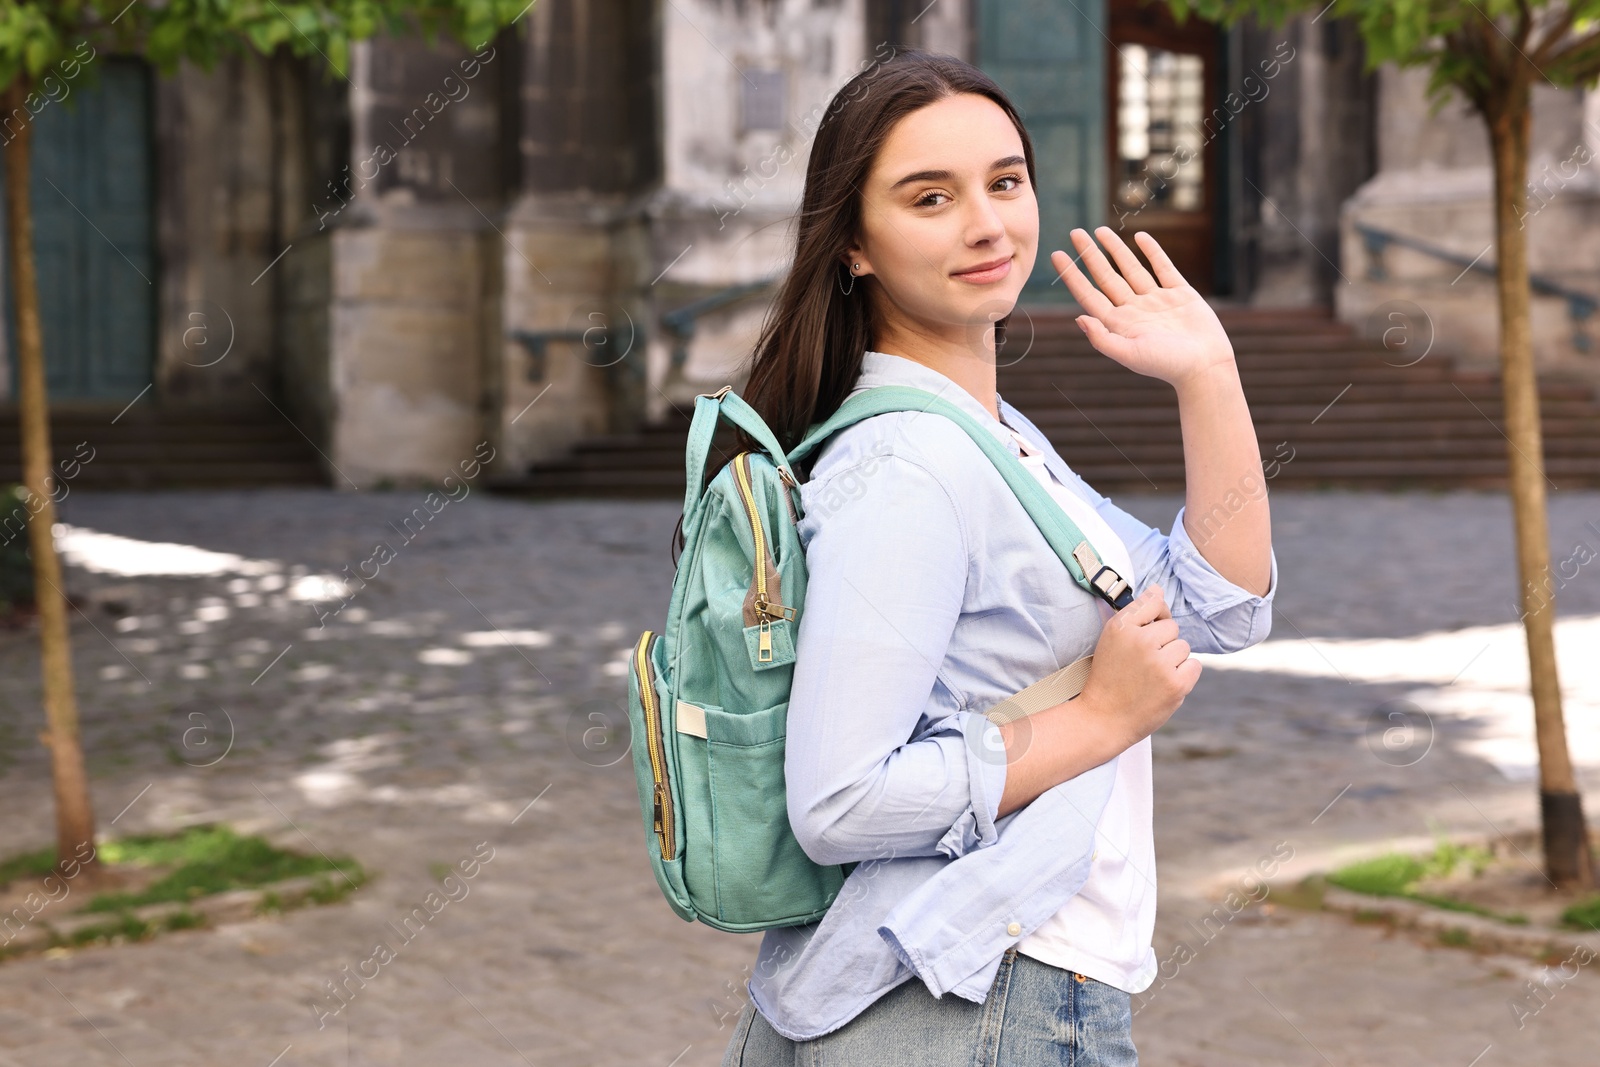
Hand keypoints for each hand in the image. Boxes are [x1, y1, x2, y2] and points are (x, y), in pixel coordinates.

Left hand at [1050, 227, 1234, 388]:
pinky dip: (1152, 252)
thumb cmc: (1166, 365)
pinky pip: (1163, 268)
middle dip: (1091, 255)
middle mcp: (1134, 310)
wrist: (1206, 366)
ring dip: (1116, 249)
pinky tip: (1139, 237)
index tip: (1057, 255)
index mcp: (1118, 324)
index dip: (1072, 275)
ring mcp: (1156, 301)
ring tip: (1101, 230)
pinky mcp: (1180, 294)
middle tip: (1075, 232)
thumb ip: (1102, 338)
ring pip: (1131, 268)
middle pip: (1106, 277)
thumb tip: (1078, 318)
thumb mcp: (1129, 354)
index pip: (1089, 294)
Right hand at [1074, 584, 1199, 750]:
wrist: (1104, 718)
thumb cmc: (1109, 676)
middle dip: (1163, 643)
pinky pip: (1194, 666)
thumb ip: (1136, 612)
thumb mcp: (1111, 638)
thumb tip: (1159, 589)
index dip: (1154, 618)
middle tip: (1143, 663)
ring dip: (1173, 660)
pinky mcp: (1175, 684)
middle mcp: (1141, 641)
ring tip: (1151, 675)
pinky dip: (1183, 675)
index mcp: (1122, 626)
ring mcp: (1160, 663)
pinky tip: (1164, 684)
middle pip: (1172, 627)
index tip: (1144, 634)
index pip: (1154, 602)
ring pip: (1183, 647)